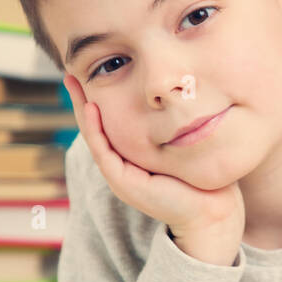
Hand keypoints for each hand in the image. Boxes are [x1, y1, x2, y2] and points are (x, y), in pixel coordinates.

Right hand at [64, 73, 244, 263]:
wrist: (212, 209)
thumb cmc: (202, 177)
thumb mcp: (182, 144)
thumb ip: (171, 126)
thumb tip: (177, 94)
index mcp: (132, 158)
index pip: (108, 124)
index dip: (97, 100)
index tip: (91, 74)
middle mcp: (121, 166)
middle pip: (94, 128)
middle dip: (80, 100)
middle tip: (69, 73)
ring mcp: (119, 175)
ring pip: (93, 136)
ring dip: (81, 109)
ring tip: (72, 82)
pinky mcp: (123, 182)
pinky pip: (103, 150)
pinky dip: (95, 128)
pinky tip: (92, 107)